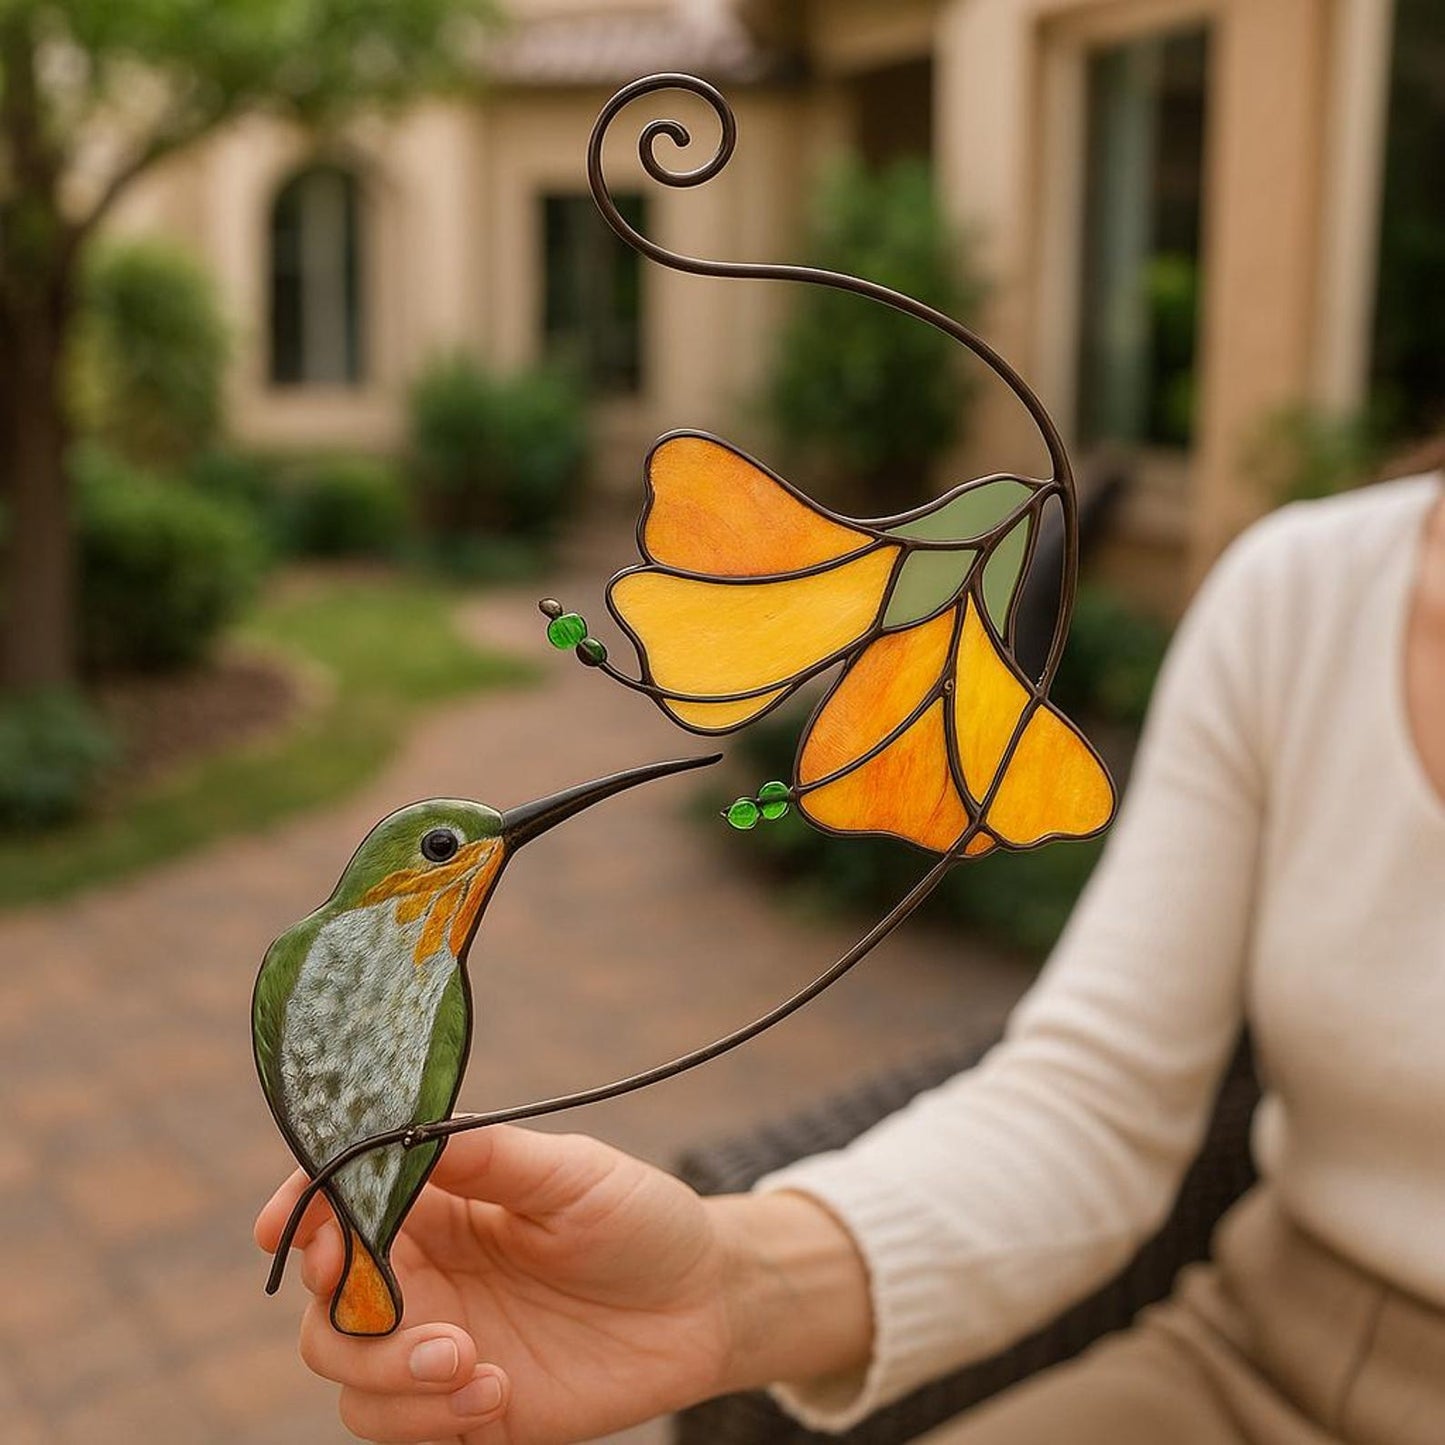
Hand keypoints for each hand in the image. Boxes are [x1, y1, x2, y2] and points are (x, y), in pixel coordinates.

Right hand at [255, 1126, 871, 1443]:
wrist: (701, 1304)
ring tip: (474, 1366)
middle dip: (347, 1317)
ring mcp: (440, 1342)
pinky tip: (495, 1394)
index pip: (339, 1201)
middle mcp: (426, 1273)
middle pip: (326, 1304)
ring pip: (350, 1374)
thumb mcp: (572, 1174)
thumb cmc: (638, 1218)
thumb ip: (490, 1158)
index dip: (300, 1211)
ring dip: (394, 1379)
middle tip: (423, 1321)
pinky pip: (399, 1428)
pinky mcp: (466, 1406)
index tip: (283, 1227)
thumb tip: (410, 1129)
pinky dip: (426, 1421)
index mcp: (438, 1203)